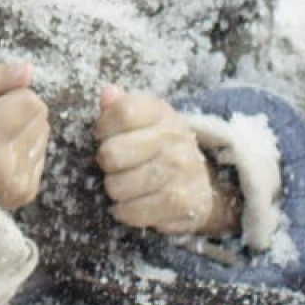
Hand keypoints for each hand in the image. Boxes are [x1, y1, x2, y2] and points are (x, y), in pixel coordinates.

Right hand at [0, 62, 48, 209]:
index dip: (7, 97)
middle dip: (17, 112)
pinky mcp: (26, 191)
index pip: (29, 99)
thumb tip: (28, 70)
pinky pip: (40, 153)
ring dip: (21, 130)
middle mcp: (6, 166)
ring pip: (42, 132)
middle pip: (39, 114)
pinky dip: (23, 150)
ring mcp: (18, 183)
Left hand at [94, 86, 234, 236]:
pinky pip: (132, 211)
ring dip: (116, 190)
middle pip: (111, 153)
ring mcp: (181, 170)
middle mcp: (175, 137)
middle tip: (119, 166)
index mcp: (161, 112)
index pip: (121, 112)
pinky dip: (126, 211)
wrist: (200, 182)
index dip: (104, 127)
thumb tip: (107, 93)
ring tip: (129, 185)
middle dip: (107, 164)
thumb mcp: (142, 121)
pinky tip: (134, 203)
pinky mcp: (183, 203)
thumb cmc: (158, 148)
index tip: (106, 136)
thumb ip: (119, 107)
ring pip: (117, 186)